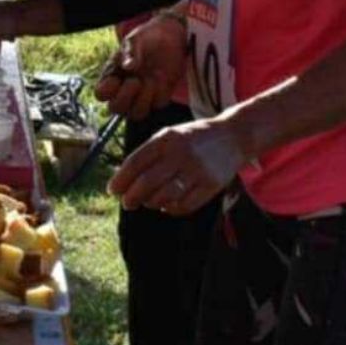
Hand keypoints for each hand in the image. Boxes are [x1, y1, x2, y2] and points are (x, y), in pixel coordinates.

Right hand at [94, 14, 183, 119]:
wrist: (170, 37)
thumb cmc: (146, 38)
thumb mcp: (136, 40)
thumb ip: (131, 52)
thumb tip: (128, 67)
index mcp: (112, 76)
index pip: (101, 94)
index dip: (107, 90)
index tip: (117, 77)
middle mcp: (124, 90)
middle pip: (116, 109)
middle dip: (125, 98)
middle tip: (136, 81)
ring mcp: (141, 96)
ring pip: (136, 114)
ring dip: (143, 100)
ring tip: (150, 80)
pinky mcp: (158, 98)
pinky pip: (157, 106)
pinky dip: (159, 94)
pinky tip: (162, 78)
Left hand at [110, 117, 244, 214]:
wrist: (232, 136)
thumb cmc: (193, 138)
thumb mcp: (169, 136)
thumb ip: (147, 154)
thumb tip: (121, 178)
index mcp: (166, 139)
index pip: (136, 162)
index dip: (121, 179)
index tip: (113, 190)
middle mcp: (181, 153)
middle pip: (147, 182)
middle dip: (132, 197)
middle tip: (127, 203)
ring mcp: (197, 170)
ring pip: (164, 196)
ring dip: (150, 203)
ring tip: (148, 202)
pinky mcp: (211, 185)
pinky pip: (185, 205)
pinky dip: (171, 209)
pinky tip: (166, 205)